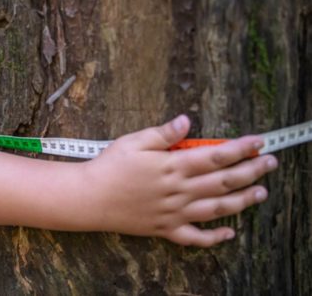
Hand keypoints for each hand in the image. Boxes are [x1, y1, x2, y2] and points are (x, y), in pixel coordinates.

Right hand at [87, 115, 276, 246]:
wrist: (89, 198)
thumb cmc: (109, 167)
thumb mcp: (134, 141)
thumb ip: (163, 133)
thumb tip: (187, 120)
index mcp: (173, 166)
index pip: (216, 156)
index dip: (241, 148)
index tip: (259, 142)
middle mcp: (179, 190)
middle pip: (223, 182)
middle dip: (251, 171)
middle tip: (270, 163)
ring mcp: (174, 212)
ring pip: (216, 209)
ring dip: (242, 201)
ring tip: (260, 193)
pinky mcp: (165, 228)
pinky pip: (195, 237)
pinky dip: (214, 238)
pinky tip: (230, 233)